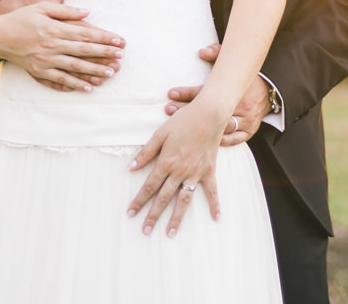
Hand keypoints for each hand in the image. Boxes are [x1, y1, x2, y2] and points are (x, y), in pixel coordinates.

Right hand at [0, 1, 123, 92]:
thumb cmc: (21, 18)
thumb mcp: (42, 7)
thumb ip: (65, 10)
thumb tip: (87, 12)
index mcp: (54, 29)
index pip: (85, 34)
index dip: (104, 38)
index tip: (119, 41)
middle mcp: (51, 46)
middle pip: (83, 51)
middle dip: (104, 54)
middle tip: (121, 58)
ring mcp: (45, 60)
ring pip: (74, 67)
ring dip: (93, 71)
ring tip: (110, 73)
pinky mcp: (38, 71)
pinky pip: (59, 80)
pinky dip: (74, 84)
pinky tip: (88, 87)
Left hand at [127, 101, 226, 236]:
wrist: (209, 114)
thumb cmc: (183, 121)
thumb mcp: (160, 134)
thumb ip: (145, 152)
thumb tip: (130, 167)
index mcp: (165, 162)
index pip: (149, 187)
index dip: (138, 201)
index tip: (130, 213)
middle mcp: (179, 172)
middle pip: (163, 198)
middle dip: (153, 215)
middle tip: (145, 231)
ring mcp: (195, 173)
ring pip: (184, 200)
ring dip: (177, 218)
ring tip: (170, 233)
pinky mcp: (209, 171)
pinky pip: (212, 191)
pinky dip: (215, 204)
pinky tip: (216, 218)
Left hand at [164, 43, 269, 145]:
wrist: (273, 88)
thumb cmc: (250, 76)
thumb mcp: (236, 63)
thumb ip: (219, 54)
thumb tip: (202, 51)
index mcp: (237, 90)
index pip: (207, 92)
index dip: (187, 93)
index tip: (171, 93)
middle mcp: (242, 107)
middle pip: (210, 112)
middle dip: (187, 111)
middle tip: (169, 110)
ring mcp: (247, 120)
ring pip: (219, 129)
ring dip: (200, 129)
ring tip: (181, 129)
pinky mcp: (251, 130)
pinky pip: (234, 139)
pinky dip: (220, 141)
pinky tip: (205, 142)